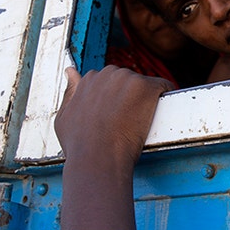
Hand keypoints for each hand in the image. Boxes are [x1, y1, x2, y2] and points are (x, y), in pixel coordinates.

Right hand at [55, 67, 171, 169]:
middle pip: (128, 81)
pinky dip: (165, 97)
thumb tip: (71, 72)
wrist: (97, 158)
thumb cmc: (80, 145)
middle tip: (127, 121)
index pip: (110, 81)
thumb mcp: (64, 117)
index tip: (118, 116)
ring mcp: (126, 79)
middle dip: (130, 97)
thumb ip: (70, 92)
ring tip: (138, 122)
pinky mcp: (145, 87)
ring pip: (144, 84)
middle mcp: (107, 74)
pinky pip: (163, 86)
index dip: (116, 101)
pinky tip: (159, 112)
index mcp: (89, 80)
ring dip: (145, 99)